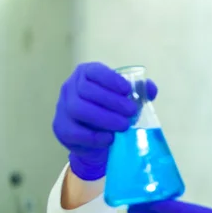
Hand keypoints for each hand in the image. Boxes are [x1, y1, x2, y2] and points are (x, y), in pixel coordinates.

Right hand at [52, 62, 157, 180]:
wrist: (98, 141)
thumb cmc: (113, 112)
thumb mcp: (126, 100)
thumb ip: (139, 92)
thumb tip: (150, 88)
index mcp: (86, 75)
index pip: (94, 71)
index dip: (110, 79)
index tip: (127, 90)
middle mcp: (70, 88)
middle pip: (86, 90)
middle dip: (112, 101)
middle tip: (131, 111)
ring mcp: (63, 108)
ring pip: (78, 109)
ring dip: (104, 118)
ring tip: (123, 125)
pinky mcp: (61, 128)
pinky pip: (75, 132)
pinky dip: (94, 136)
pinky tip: (109, 138)